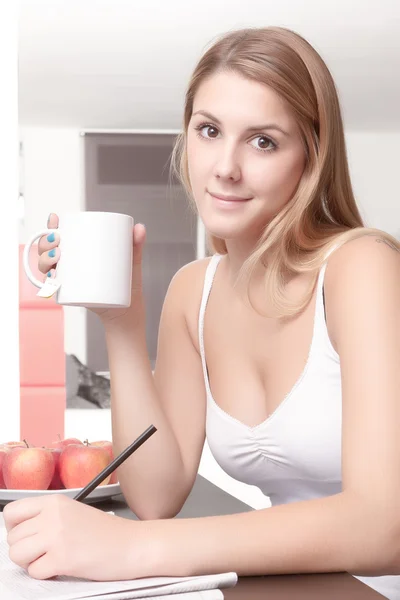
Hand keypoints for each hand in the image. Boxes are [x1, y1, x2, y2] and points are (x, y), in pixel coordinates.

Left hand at [3, 494, 153, 580]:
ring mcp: (56, 537)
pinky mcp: (62, 559)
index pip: (11, 512)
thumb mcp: (73, 512)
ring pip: (17, 554)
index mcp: (54, 501)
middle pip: (12, 537)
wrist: (132, 544)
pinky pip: (34, 572)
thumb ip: (47, 516)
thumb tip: (21, 530)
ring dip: (31, 562)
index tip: (27, 536)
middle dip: (24, 549)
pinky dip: (46, 574)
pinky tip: (62, 567)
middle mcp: (52, 516)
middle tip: (44, 552)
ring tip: (50, 559)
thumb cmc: (106, 532)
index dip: (14, 528)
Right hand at [38, 213, 146, 324]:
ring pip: (46, 267)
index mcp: (80, 251)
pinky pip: (53, 289)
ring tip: (57, 257)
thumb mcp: (131, 262)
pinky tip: (49, 277)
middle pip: (48, 249)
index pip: (61, 236)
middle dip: (45, 242)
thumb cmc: (127, 284)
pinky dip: (47, 284)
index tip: (55, 220)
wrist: (127, 312)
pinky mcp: (71, 296)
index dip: (52, 226)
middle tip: (58, 242)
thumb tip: (141, 227)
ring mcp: (68, 280)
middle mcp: (69, 265)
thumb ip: (135, 244)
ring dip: (44, 260)